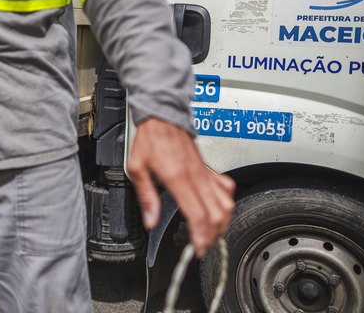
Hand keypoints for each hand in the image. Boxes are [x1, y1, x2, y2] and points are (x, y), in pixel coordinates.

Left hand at [127, 117, 234, 256]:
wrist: (162, 116)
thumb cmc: (150, 139)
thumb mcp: (137, 168)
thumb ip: (146, 196)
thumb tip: (151, 220)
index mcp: (177, 178)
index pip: (197, 214)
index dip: (200, 235)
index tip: (198, 248)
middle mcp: (195, 176)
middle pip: (216, 214)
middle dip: (213, 235)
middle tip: (204, 245)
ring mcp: (205, 172)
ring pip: (226, 203)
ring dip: (222, 222)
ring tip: (212, 233)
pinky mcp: (208, 168)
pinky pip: (226, 187)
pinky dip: (226, 202)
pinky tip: (219, 210)